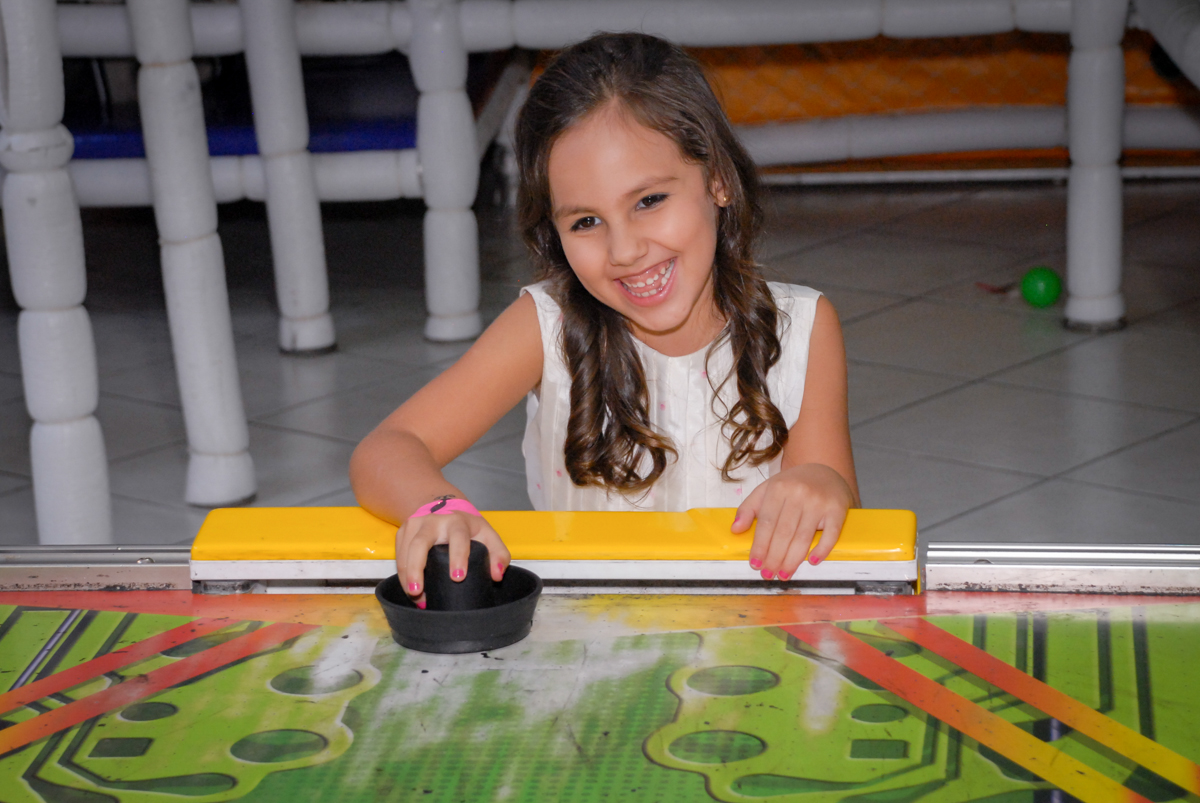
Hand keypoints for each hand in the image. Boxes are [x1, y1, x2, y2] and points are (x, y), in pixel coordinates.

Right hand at [396, 509, 510, 607]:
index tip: (458, 578)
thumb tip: (497, 575)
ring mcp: (415, 525)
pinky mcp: (403, 532)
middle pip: (421, 543)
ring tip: (414, 596)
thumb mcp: (487, 535)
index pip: (458, 537)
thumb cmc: (467, 526)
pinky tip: (409, 589)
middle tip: (419, 593)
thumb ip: (499, 555)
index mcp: (457, 521)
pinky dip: (402, 573)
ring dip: (407, 575)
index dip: (458, 557)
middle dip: (418, 568)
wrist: (443, 506)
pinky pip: (399, 554)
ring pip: (406, 550)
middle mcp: (433, 521)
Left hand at [730, 463, 854, 579]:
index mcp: (779, 488)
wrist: (825, 470)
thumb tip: (735, 529)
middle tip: (768, 574)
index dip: (760, 546)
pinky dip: (822, 549)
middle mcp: (799, 494)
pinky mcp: (837, 510)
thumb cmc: (794, 484)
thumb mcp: (767, 489)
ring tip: (784, 574)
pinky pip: (831, 534)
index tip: (755, 563)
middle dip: (774, 557)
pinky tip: (812, 561)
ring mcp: (819, 502)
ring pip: (803, 537)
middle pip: (784, 533)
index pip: (766, 523)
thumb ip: (748, 508)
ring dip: (792, 560)